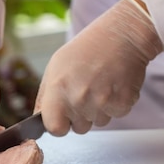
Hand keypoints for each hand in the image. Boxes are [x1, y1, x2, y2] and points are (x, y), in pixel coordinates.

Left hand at [35, 0, 163, 134]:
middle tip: (87, 90)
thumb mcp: (55, 66)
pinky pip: (116, 114)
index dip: (60, 125)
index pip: (55, 129)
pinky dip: (117, 103)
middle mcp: (79, 98)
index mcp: (58, 89)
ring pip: (98, 122)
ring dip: (100, 109)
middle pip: (79, 128)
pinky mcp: (123, 102)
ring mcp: (102, 101)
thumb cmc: (86, 49)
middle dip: (82, 116)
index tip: (63, 117)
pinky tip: (114, 84)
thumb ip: (45, 97)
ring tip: (101, 83)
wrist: (121, 34)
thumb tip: (40, 122)